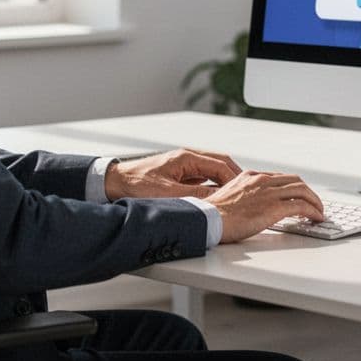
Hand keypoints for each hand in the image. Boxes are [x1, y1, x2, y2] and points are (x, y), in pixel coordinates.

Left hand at [105, 148, 241, 199]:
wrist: (113, 183)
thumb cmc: (135, 184)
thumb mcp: (167, 194)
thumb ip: (193, 197)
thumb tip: (216, 203)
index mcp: (187, 158)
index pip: (221, 165)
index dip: (236, 180)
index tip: (245, 192)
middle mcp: (187, 159)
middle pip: (221, 165)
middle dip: (235, 179)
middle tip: (247, 194)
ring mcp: (183, 167)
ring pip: (213, 172)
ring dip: (225, 184)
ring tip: (236, 198)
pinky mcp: (178, 176)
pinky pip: (203, 179)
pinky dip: (213, 188)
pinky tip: (216, 200)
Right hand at [204, 170, 325, 243]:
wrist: (208, 218)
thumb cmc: (213, 214)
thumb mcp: (229, 196)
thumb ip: (243, 196)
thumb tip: (250, 207)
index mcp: (251, 176)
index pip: (280, 177)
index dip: (293, 187)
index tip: (298, 196)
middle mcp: (262, 181)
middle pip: (295, 181)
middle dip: (308, 192)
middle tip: (314, 203)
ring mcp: (269, 193)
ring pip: (302, 191)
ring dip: (315, 201)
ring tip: (319, 212)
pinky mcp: (273, 208)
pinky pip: (302, 206)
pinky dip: (313, 211)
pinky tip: (316, 218)